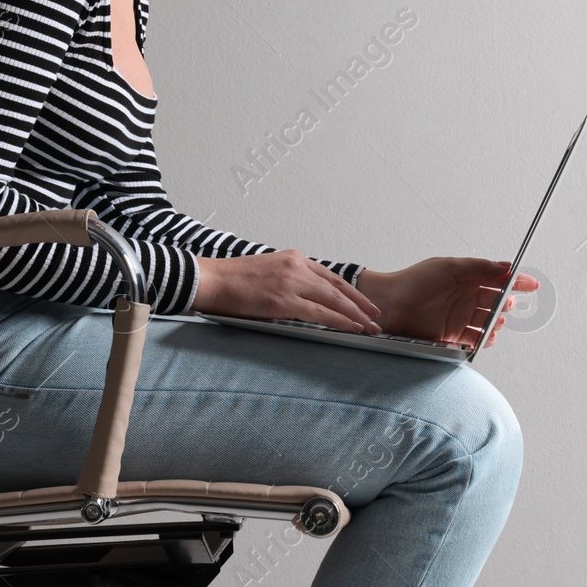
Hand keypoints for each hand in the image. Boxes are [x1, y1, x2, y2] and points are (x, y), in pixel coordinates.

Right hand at [192, 250, 382, 333]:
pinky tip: (351, 327)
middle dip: (360, 303)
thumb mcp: (268, 272)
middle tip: (376, 317)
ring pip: (333, 299)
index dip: (350, 291)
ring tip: (370, 327)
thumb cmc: (233, 280)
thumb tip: (303, 299)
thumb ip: (288, 281)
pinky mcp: (283, 299)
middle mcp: (297, 266)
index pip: (331, 276)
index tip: (364, 302)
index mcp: (294, 258)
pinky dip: (339, 320)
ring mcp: (291, 282)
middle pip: (337, 287)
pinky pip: (319, 312)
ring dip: (355, 314)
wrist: (210, 279)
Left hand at [356, 257, 539, 349]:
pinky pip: (476, 339)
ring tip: (496, 320)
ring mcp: (459, 317)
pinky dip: (485, 339)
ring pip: (489, 321)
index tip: (532, 285)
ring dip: (497, 322)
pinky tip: (487, 336)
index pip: (498, 278)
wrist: (390, 306)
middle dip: (506, 303)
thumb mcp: (449, 267)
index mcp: (466, 277)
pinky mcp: (452, 335)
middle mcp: (465, 297)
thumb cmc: (414, 281)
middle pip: (496, 301)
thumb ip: (479, 267)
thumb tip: (506, 267)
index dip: (517, 281)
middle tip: (505, 304)